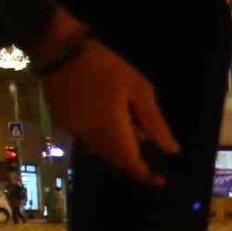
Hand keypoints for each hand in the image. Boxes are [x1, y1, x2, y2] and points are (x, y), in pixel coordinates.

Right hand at [39, 26, 176, 183]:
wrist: (60, 49)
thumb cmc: (105, 66)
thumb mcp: (138, 89)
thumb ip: (155, 123)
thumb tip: (171, 151)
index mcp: (111, 130)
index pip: (131, 164)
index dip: (146, 175)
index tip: (161, 181)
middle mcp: (91, 137)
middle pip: (116, 161)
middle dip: (134, 164)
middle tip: (152, 162)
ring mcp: (75, 131)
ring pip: (102, 152)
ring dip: (120, 151)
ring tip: (136, 133)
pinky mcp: (64, 123)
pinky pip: (89, 140)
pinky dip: (105, 139)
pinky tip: (115, 123)